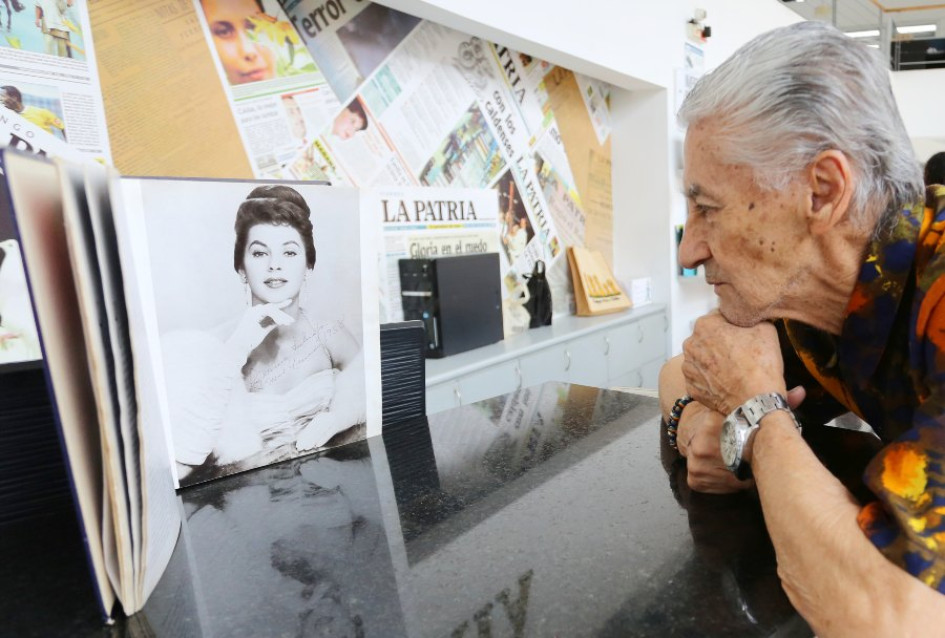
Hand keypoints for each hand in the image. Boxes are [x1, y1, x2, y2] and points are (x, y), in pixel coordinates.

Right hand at [225, 299, 293, 362]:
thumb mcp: (263, 330)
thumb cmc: (250, 340)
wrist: (240, 346)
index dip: (280, 304)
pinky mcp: (254, 315)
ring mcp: (253, 312)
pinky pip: (269, 312)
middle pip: (272, 307)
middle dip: (283, 314)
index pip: (269, 307)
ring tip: (287, 323)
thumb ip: (270, 324)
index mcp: (254, 313)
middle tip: (291, 321)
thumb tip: (279, 321)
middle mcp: (253, 310)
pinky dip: (277, 317)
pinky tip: (281, 323)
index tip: (290, 301)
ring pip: (272, 309)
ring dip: (281, 316)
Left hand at [296, 410, 348, 451]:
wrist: (347, 413)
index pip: (309, 429)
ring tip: (306, 448)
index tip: (298, 444)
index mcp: (319, 419)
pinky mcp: (336, 426)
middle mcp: (323, 419)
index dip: (303, 437)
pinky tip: (317, 445)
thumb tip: (307, 437)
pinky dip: (322, 439)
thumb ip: (317, 428)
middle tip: (299, 447)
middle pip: (312, 431)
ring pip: (318, 433)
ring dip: (312, 441)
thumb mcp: (325, 423)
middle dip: (305, 440)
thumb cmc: (334, 421)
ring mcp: (329, 422)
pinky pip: (327, 434)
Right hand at [677, 387, 805, 492]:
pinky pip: (725, 489)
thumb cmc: (723, 415)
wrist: (688, 426)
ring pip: (737, 479)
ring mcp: (698, 461)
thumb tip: (801, 392)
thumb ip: (772, 402)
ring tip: (742, 462)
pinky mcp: (695, 479)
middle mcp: (704, 441)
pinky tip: (730, 471)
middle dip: (756, 462)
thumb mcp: (742, 405)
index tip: (770, 447)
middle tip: (760, 457)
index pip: (751, 440)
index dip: (764, 446)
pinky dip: (732, 484)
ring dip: (745, 474)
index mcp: (717, 419)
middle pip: (746, 463)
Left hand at [681, 312, 785, 414]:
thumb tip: (749, 320)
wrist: (756, 400)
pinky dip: (711, 379)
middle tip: (739, 352)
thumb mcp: (765, 328)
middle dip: (721, 342)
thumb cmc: (759, 366)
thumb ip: (750, 318)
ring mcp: (689, 367)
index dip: (732, 325)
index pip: (718, 317)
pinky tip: (726, 381)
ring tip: (734, 368)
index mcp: (705, 325)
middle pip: (707, 338)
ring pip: (702, 358)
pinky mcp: (691, 387)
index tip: (741, 333)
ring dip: (714, 361)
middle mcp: (691, 345)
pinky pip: (701, 378)